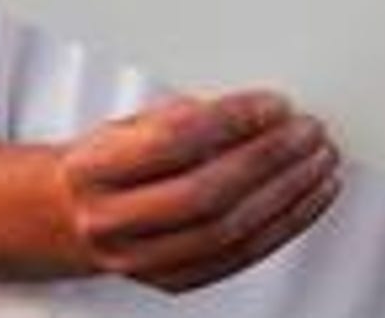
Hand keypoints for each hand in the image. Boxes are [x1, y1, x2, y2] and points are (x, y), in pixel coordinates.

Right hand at [52, 91, 341, 292]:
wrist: (64, 217)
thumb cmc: (104, 162)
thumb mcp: (127, 125)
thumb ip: (181, 118)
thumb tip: (256, 112)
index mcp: (93, 169)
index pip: (172, 143)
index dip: (231, 121)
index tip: (275, 104)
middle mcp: (112, 220)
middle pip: (206, 193)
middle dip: (269, 159)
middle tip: (308, 132)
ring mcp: (140, 260)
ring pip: (228, 232)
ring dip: (287, 195)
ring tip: (320, 162)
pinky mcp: (171, 281)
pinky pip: (238, 258)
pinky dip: (283, 226)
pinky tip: (308, 199)